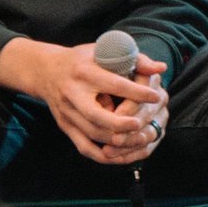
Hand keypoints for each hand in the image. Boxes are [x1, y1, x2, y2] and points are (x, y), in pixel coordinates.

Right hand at [0, 39, 168, 164]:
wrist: (46, 71)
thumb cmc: (83, 59)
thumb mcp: (104, 51)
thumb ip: (135, 59)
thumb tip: (161, 68)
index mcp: (84, 71)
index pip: (113, 84)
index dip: (136, 91)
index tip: (155, 96)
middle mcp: (72, 93)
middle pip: (96, 115)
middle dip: (120, 123)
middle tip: (140, 124)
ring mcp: (66, 112)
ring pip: (93, 133)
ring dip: (117, 140)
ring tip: (139, 138)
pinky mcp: (65, 126)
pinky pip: (84, 147)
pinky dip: (104, 156)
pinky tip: (122, 154)